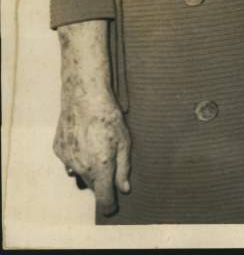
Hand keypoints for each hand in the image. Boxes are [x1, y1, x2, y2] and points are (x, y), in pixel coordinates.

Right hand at [53, 90, 130, 216]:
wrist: (84, 96)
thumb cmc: (109, 117)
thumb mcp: (124, 141)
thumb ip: (123, 168)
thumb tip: (123, 189)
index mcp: (100, 168)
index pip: (103, 199)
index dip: (110, 206)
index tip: (113, 206)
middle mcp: (81, 169)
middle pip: (92, 185)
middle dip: (101, 179)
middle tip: (110, 157)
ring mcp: (67, 160)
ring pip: (79, 173)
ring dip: (88, 167)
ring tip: (96, 144)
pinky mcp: (58, 150)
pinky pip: (69, 161)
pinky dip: (77, 155)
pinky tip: (84, 138)